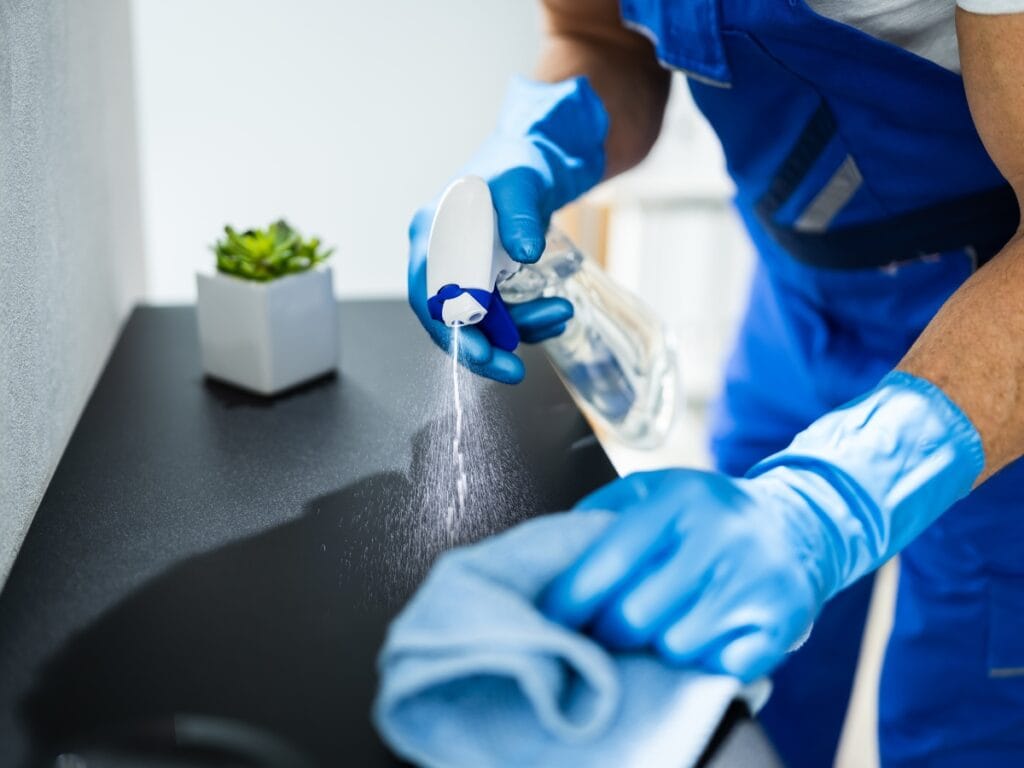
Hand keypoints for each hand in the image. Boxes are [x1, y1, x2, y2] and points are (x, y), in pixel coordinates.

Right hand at [407, 76, 607, 383]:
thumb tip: (525, 252)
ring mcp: (462, 272)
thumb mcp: (522, 182)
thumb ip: (521, 214)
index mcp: (432, 233)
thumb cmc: (520, 165)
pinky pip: (500, 315)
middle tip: (514, 371)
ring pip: (480, 322)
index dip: (451, 329)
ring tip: (560, 313)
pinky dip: (527, 321)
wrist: (535, 160)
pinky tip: (555, 313)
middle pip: (449, 319)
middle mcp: (439, 257)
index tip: (481, 353)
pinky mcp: (485, 281)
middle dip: (483, 348)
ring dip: (519, 330)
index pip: (429, 294)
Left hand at [541, 372, 984, 680]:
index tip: (550, 620)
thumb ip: (600, 513)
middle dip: (609, 631)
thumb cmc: (707, 512)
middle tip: (603, 630)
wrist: (797, 524)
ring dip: (658, 646)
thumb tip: (551, 558)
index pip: (609, 561)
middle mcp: (720, 536)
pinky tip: (705, 633)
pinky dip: (705, 659)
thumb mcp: (654, 490)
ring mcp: (755, 581)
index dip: (570, 600)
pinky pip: (721, 666)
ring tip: (663, 622)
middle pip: (637, 616)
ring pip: (676, 647)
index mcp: (679, 499)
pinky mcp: (783, 621)